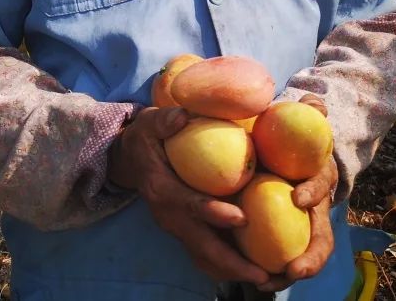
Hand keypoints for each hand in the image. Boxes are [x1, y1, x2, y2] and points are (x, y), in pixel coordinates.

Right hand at [108, 106, 270, 285]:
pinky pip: (206, 254)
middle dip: (230, 262)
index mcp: (162, 189)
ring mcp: (176, 227)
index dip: (213, 213)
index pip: (190, 205)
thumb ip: (166, 120)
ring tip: (264, 278)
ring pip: (204, 257)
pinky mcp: (185, 231)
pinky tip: (253, 269)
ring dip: (232, 271)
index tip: (241, 218)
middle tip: (262, 273)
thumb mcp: (151, 122)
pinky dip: (227, 266)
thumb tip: (183, 117)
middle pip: (200, 245)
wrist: (131, 158)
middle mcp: (168, 216)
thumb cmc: (149, 136)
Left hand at [256, 94, 337, 292]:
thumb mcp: (301, 121)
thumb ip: (310, 111)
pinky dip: (262, 270)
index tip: (297, 197)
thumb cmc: (293, 136)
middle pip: (320, 240)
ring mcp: (298, 226)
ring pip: (301, 256)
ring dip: (285, 274)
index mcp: (318, 179)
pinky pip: (272, 257)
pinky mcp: (277, 235)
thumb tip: (316, 104)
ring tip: (265, 284)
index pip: (321, 188)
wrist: (288, 153)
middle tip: (292, 271)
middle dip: (310, 259)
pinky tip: (245, 280)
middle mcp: (313, 209)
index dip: (312, 191)